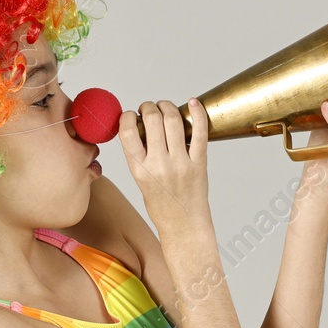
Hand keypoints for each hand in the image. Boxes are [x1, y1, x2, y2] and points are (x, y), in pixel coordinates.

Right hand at [116, 97, 211, 233]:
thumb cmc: (162, 205)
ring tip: (165, 107)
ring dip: (167, 106)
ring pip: (173, 120)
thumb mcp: (140, 180)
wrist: (184, 225)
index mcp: (139, 169)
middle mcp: (159, 165)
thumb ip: (139, 155)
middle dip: (149, 107)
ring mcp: (180, 163)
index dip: (127, 116)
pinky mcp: (199, 163)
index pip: (127, 132)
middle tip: (150, 108)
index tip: (131, 115)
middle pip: (152, 120)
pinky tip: (193, 103)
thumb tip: (139, 126)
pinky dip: (197, 113)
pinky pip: (199, 132)